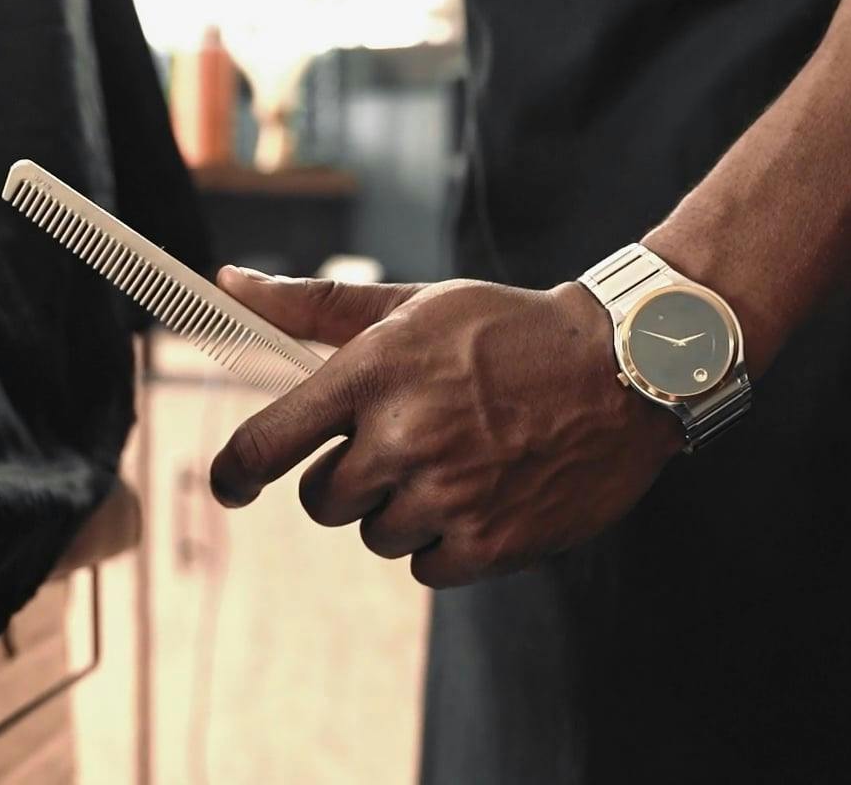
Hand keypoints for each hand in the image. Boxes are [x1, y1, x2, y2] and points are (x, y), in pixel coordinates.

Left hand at [208, 267, 682, 586]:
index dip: (234, 474)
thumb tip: (227, 282)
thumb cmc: (507, 331)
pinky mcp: (490, 541)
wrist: (623, 368)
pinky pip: (427, 568)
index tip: (231, 486)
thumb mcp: (412, 304)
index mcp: (374, 371)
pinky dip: (448, 542)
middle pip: (321, 501)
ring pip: (376, 535)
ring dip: (404, 510)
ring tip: (458, 462)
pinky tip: (484, 494)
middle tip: (405, 444)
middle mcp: (404, 436)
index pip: (267, 443)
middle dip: (351, 479)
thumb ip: (313, 304)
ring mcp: (448, 493)